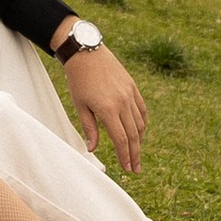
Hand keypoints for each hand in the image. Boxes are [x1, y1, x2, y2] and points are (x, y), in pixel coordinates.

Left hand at [60, 42, 147, 171]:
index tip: (127, 168)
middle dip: (135, 154)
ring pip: (140, 123)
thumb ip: (89, 128)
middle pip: (133, 135)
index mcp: (108, 109)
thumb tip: (92, 149)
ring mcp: (129, 93)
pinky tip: (140, 132)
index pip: (121, 139)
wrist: (86, 51)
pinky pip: (142, 109)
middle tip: (135, 169)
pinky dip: (142, 123)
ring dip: (140, 141)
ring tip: (137, 154)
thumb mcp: (80, 105)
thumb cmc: (78, 79)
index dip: (124, 156)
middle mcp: (122, 102)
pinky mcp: (132, 86)